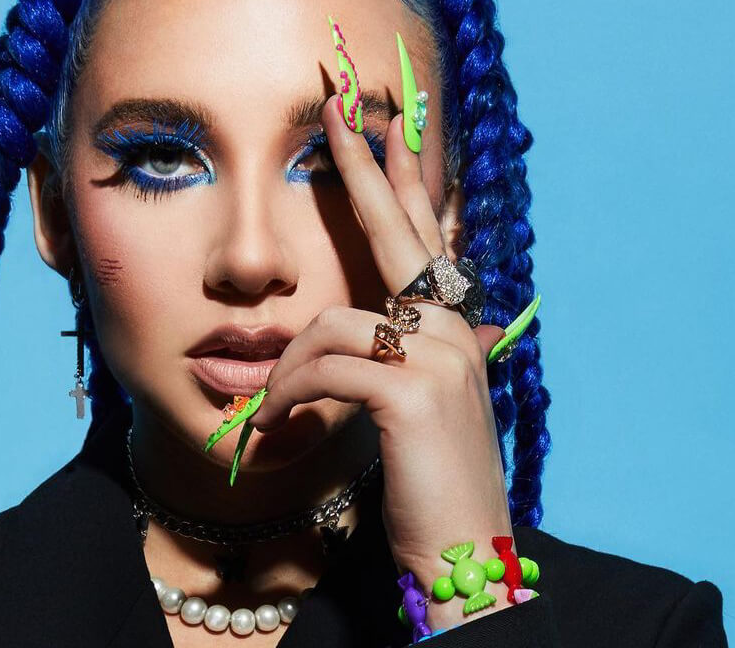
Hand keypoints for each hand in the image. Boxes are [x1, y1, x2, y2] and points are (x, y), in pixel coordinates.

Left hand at [246, 96, 513, 627]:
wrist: (465, 553)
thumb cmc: (433, 481)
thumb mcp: (427, 409)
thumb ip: (418, 355)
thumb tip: (425, 327)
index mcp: (452, 329)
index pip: (428, 238)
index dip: (408, 181)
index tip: (389, 129)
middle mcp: (453, 329)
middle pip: (400, 233)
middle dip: (364, 170)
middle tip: (341, 112)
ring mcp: (440, 356)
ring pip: (332, 325)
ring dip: (287, 372)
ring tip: (270, 416)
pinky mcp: (412, 390)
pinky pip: (326, 368)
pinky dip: (291, 396)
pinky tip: (279, 428)